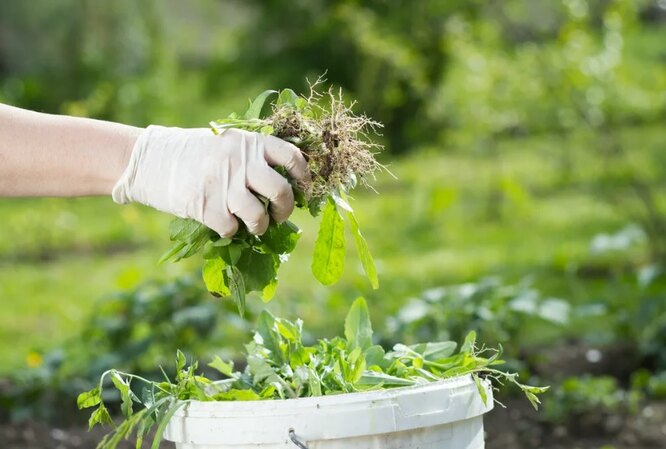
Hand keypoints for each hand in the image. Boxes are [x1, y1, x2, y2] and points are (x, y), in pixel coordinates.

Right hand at [112, 126, 308, 235]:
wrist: (149, 159)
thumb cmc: (193, 153)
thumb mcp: (226, 142)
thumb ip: (252, 156)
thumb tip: (286, 182)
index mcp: (249, 142)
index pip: (291, 156)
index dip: (304, 176)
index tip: (304, 188)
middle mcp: (240, 161)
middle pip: (281, 191)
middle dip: (285, 208)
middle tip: (279, 214)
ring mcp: (223, 184)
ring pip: (258, 216)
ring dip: (260, 226)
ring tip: (254, 225)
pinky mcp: (205, 206)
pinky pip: (231, 229)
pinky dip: (231, 231)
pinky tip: (223, 223)